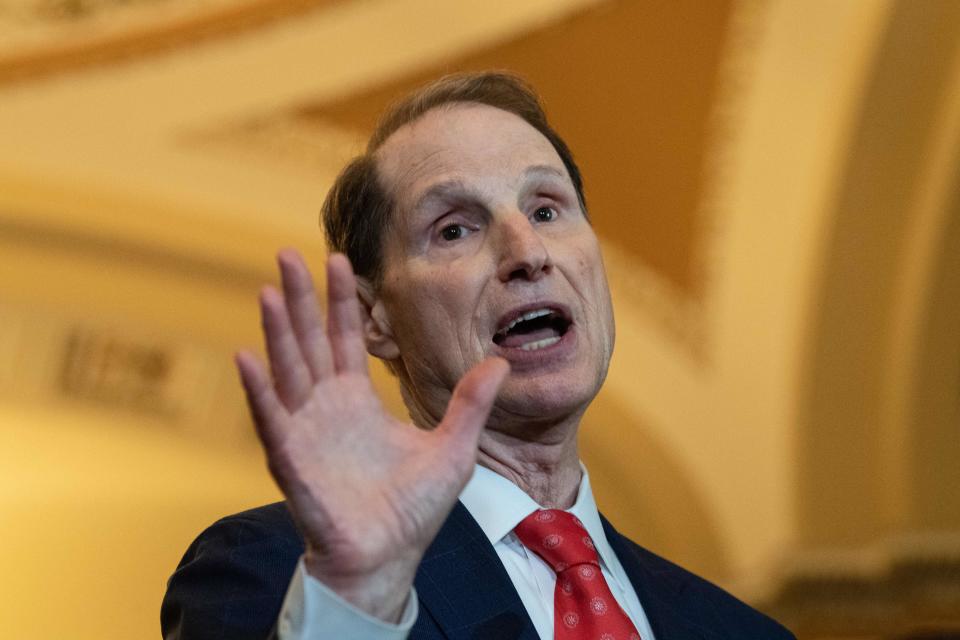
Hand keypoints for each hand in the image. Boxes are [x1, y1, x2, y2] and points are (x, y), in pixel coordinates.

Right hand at [235, 249, 508, 621]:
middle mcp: (326, 407)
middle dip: (300, 298)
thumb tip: (502, 361)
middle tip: (287, 252)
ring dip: (277, 331)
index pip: (344, 338)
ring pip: (287, 369)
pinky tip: (247, 357)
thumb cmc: (414, 508)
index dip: (340, 300)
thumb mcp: (454, 447)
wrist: (389, 554)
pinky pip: (272, 419)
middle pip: (308, 341)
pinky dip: (259, 390)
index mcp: (357, 400)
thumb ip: (471, 403)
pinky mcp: (292, 459)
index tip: (339, 259)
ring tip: (270, 290)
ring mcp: (305, 430)